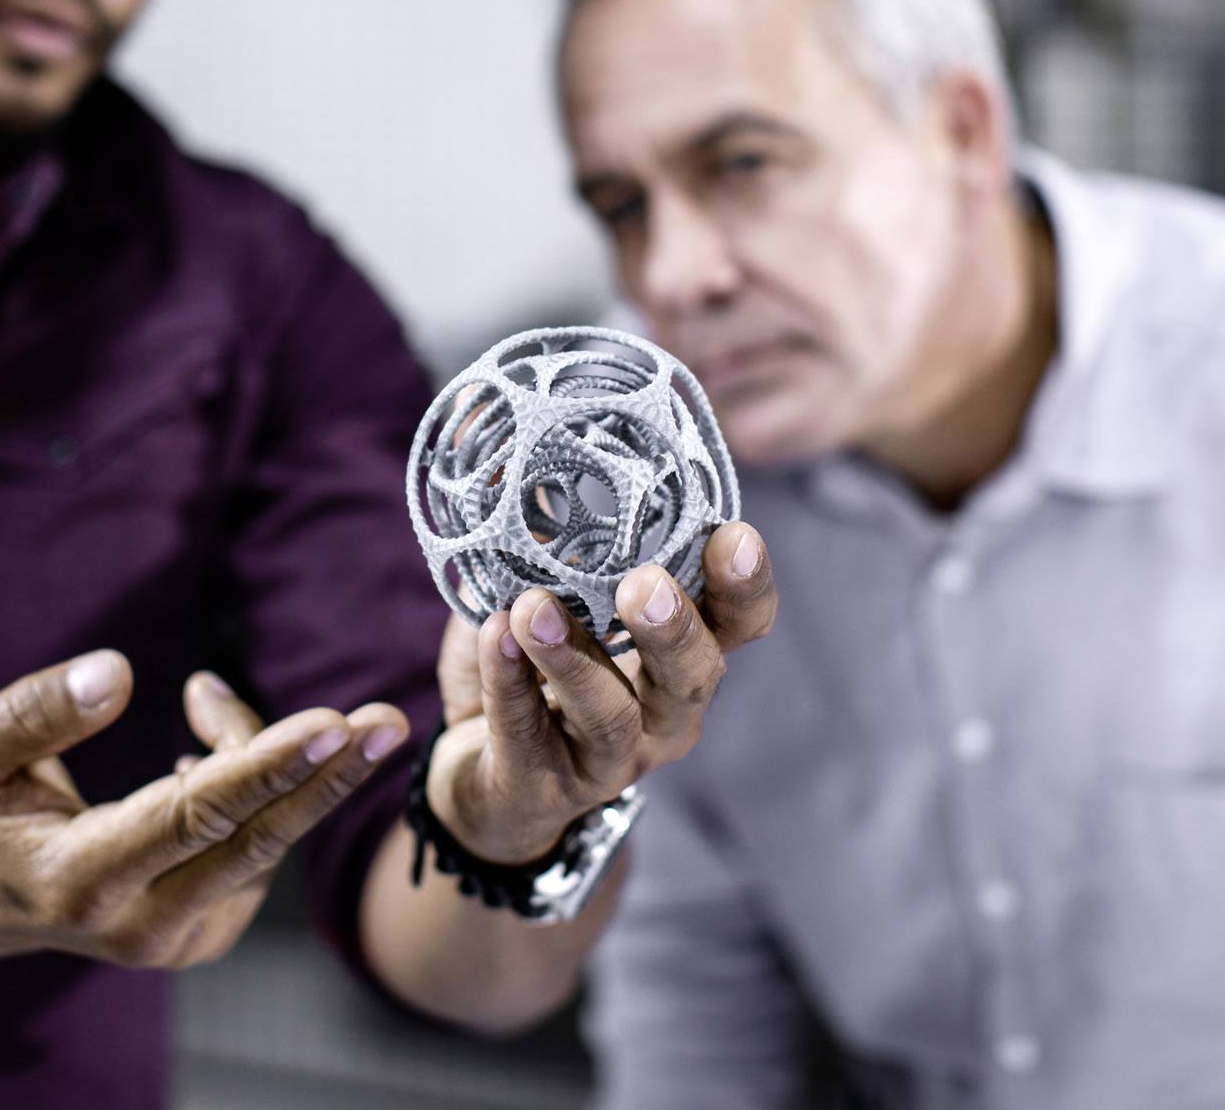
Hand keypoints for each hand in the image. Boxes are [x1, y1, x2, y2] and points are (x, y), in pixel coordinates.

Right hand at [0, 652, 407, 969]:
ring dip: (265, 758)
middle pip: (257, 843)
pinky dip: (253, 786)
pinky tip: (207, 751)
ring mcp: (177, 941)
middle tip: (390, 718)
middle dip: (328, 776)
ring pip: (261, 835)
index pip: (194, 818)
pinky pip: (256, 848)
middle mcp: (137, 927)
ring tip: (208, 701)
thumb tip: (115, 673)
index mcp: (77, 882)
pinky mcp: (205, 933)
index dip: (265, 764)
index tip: (332, 720)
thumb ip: (31, 712)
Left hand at [426, 521, 774, 863]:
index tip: (733, 535)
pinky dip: (510, 682)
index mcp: (679, 657)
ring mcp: (606, 758)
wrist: (478, 777)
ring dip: (574, 658)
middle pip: (694, 677)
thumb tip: (501, 437)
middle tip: (644, 585)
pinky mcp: (542, 787)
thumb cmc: (531, 669)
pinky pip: (527, 734)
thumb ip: (542, 532)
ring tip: (533, 609)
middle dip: (674, 629)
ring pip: (609, 716)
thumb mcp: (545, 593)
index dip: (747, 585)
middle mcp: (661, 713)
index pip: (740, 624)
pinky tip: (493, 636)